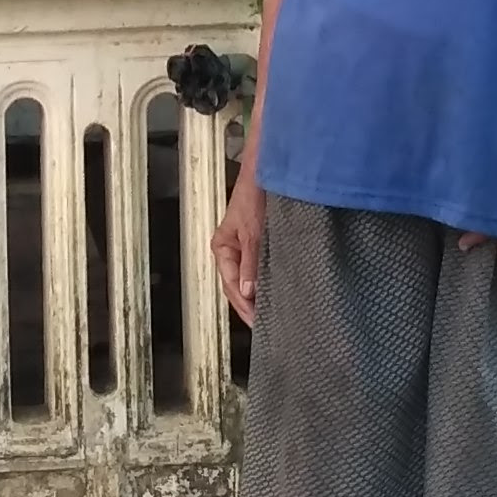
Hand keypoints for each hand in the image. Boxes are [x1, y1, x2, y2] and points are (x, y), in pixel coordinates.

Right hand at [213, 173, 265, 324]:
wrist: (267, 172)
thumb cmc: (253, 196)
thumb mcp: (252, 232)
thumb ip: (250, 262)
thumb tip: (247, 290)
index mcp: (221, 247)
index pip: (229, 284)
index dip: (243, 304)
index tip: (256, 320)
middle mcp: (230, 249)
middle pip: (236, 285)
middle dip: (248, 304)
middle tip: (264, 323)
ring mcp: (243, 246)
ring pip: (247, 277)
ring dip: (257, 293)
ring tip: (270, 312)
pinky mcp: (257, 242)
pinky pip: (258, 267)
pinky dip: (264, 280)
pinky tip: (275, 289)